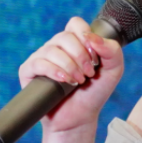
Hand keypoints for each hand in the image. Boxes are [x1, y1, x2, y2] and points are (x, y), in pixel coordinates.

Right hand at [16, 16, 126, 134]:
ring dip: (69, 66)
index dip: (86, 37)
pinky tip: (63, 81)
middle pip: (65, 36)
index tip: (95, 58)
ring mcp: (41, 57)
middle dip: (80, 56)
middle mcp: (56, 47)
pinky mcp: (28, 71)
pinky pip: (37, 62)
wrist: (79, 118)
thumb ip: (112, 50)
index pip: (75, 24)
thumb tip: (91, 36)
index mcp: (74, 42)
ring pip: (51, 50)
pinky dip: (53, 71)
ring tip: (78, 82)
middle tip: (88, 74)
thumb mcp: (113, 71)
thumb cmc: (94, 93)